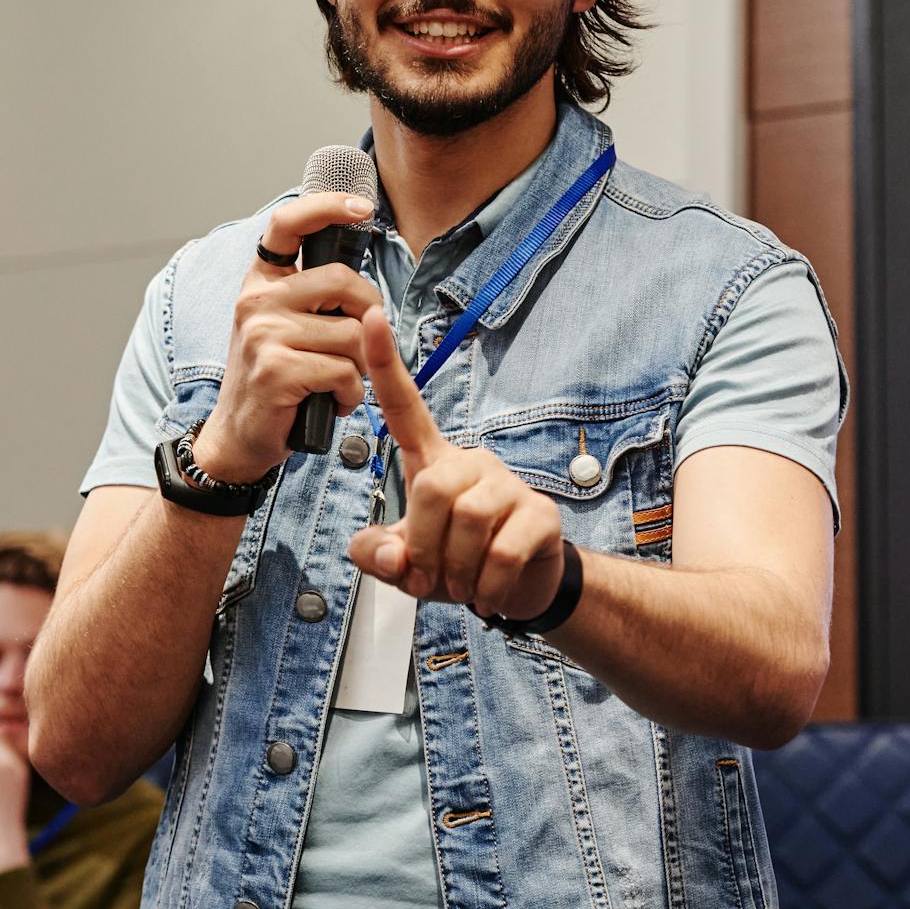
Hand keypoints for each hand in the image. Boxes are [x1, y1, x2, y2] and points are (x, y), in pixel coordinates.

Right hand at [191, 190, 380, 483]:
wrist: (238, 436)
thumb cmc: (274, 379)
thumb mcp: (284, 327)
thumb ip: (314, 299)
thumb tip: (368, 291)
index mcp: (261, 281)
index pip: (287, 224)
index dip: (327, 206)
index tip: (363, 209)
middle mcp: (256, 300)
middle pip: (342, 282)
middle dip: (369, 314)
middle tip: (361, 344)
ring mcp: (263, 333)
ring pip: (353, 335)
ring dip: (359, 367)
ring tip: (336, 382)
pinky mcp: (276, 369)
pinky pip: (345, 372)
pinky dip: (350, 394)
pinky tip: (331, 402)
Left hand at [346, 306, 565, 621]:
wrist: (520, 589)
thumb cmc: (457, 563)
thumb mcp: (405, 565)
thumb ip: (378, 557)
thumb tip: (390, 558)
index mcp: (432, 462)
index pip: (404, 407)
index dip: (385, 363)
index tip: (368, 316)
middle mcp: (470, 462)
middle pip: (431, 488)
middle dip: (423, 545)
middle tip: (431, 577)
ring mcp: (508, 484)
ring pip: (466, 519)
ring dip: (455, 570)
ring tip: (461, 585)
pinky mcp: (541, 514)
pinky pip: (501, 552)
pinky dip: (485, 585)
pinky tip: (488, 592)